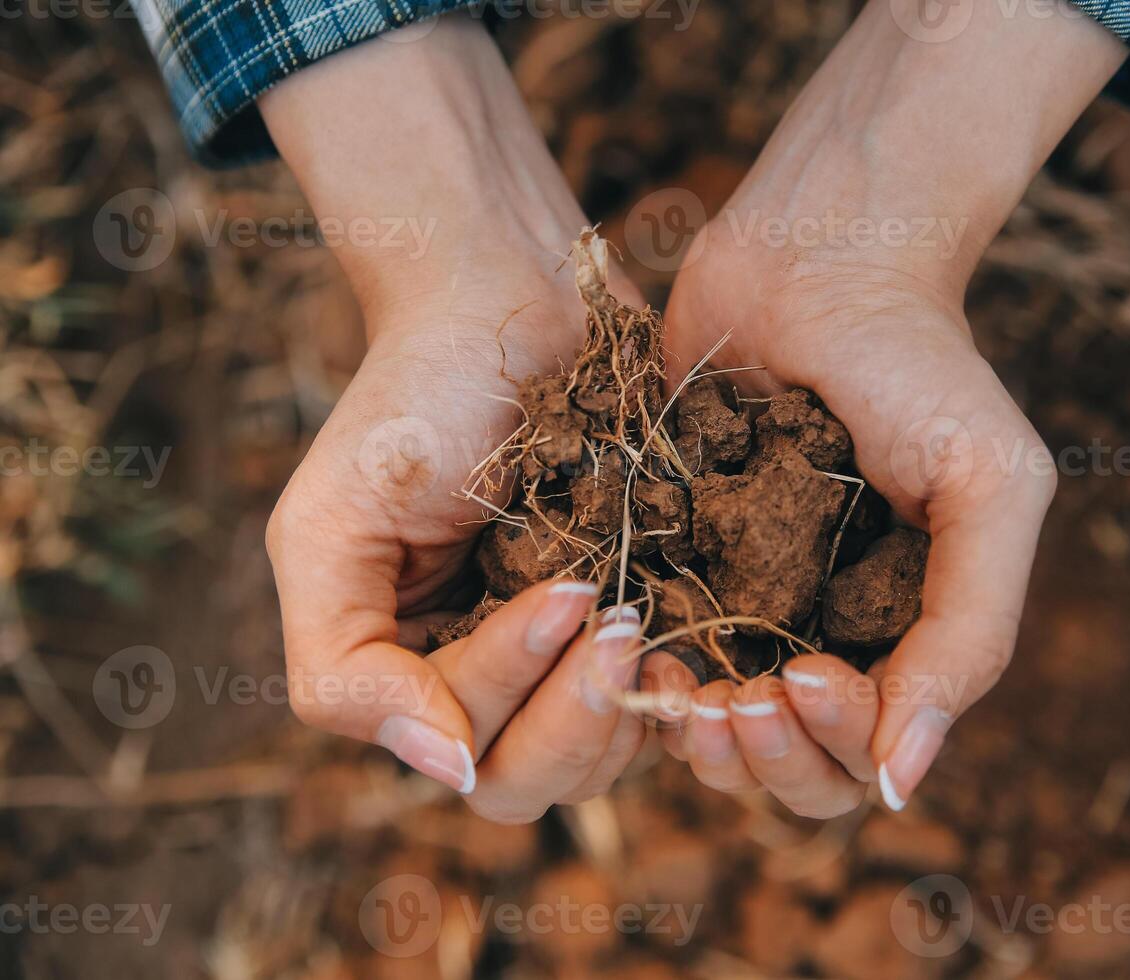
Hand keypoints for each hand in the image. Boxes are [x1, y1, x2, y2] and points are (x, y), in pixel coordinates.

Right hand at [260, 17, 647, 817]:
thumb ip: (342, 668)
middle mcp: (491, 680)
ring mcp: (569, 654)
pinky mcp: (640, 615)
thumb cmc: (416, 401)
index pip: (463, 746)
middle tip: (623, 625)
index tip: (565, 592)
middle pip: (534, 779)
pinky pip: (663, 701)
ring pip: (602, 758)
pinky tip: (693, 646)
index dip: (513, 690)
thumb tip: (445, 771)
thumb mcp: (330, 530)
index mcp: (410, 671)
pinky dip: (680, 690)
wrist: (514, 297)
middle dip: (580, 719)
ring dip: (631, 708)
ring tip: (648, 623)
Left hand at [647, 1, 1124, 813]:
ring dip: (697, 738)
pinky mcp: (674, 557)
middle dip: (764, 758)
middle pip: (789, 769)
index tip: (806, 677)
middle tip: (738, 704)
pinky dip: (636, 673)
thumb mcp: (991, 488)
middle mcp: (822, 634)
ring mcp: (743, 602)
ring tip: (680, 687)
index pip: (869, 753)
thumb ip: (971, 632)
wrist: (816, 255)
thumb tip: (904, 781)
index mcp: (902, 635)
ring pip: (713, 734)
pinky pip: (649, 651)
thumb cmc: (921, 365)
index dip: (836, 743)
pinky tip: (627, 641)